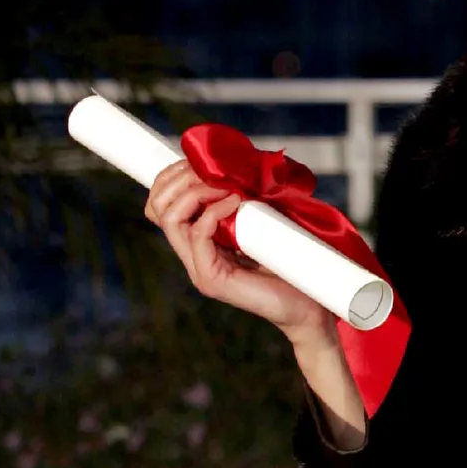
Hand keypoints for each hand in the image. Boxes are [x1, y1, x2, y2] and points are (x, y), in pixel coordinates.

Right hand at [144, 161, 367, 445]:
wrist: (308, 307)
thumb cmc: (290, 266)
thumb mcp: (262, 226)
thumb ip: (245, 204)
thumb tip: (239, 165)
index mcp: (199, 242)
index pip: (159, 206)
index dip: (170, 177)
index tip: (196, 160)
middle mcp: (192, 256)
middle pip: (158, 208)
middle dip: (179, 179)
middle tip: (211, 170)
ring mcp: (199, 269)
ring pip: (171, 219)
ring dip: (196, 192)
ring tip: (225, 185)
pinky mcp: (213, 280)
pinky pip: (199, 235)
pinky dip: (215, 211)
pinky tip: (237, 201)